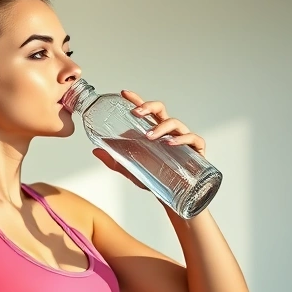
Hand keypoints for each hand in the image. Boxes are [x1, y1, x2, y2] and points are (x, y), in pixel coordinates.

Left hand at [92, 90, 206, 188]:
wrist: (174, 197)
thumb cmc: (155, 177)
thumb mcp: (131, 168)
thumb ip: (114, 159)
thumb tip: (95, 150)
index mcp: (154, 130)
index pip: (145, 111)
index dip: (136, 100)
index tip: (124, 94)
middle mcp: (169, 131)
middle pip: (160, 110)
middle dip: (149, 107)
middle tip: (136, 113)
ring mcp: (183, 138)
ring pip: (174, 123)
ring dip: (161, 127)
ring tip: (149, 136)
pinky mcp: (196, 150)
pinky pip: (192, 139)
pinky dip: (181, 139)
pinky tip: (169, 143)